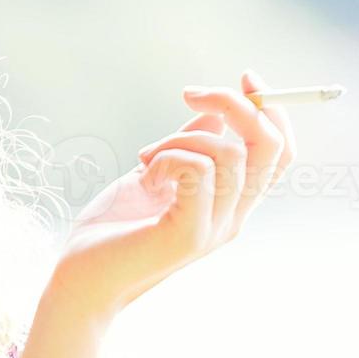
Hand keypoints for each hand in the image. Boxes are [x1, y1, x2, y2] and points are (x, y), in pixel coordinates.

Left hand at [48, 69, 296, 322]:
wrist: (78, 280)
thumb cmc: (111, 229)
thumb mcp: (154, 175)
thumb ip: (187, 148)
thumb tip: (216, 115)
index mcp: (230, 204)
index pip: (279, 154)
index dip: (272, 110)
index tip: (246, 78)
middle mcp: (232, 218)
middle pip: (270, 148)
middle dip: (238, 105)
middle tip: (191, 93)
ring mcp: (214, 229)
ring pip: (229, 153)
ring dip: (181, 137)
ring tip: (147, 158)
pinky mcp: (189, 235)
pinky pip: (198, 170)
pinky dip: (168, 156)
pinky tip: (144, 175)